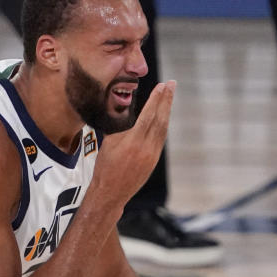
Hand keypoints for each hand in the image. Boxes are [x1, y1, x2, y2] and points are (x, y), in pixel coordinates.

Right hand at [91, 80, 174, 207]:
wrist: (110, 192)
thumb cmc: (105, 166)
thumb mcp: (108, 142)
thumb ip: (118, 125)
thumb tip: (122, 106)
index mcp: (132, 142)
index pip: (148, 115)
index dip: (156, 99)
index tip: (162, 86)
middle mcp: (146, 148)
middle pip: (160, 119)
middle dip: (166, 100)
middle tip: (172, 84)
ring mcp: (152, 155)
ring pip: (163, 129)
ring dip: (167, 111)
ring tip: (170, 96)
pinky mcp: (154, 161)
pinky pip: (161, 138)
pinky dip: (163, 125)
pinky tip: (164, 116)